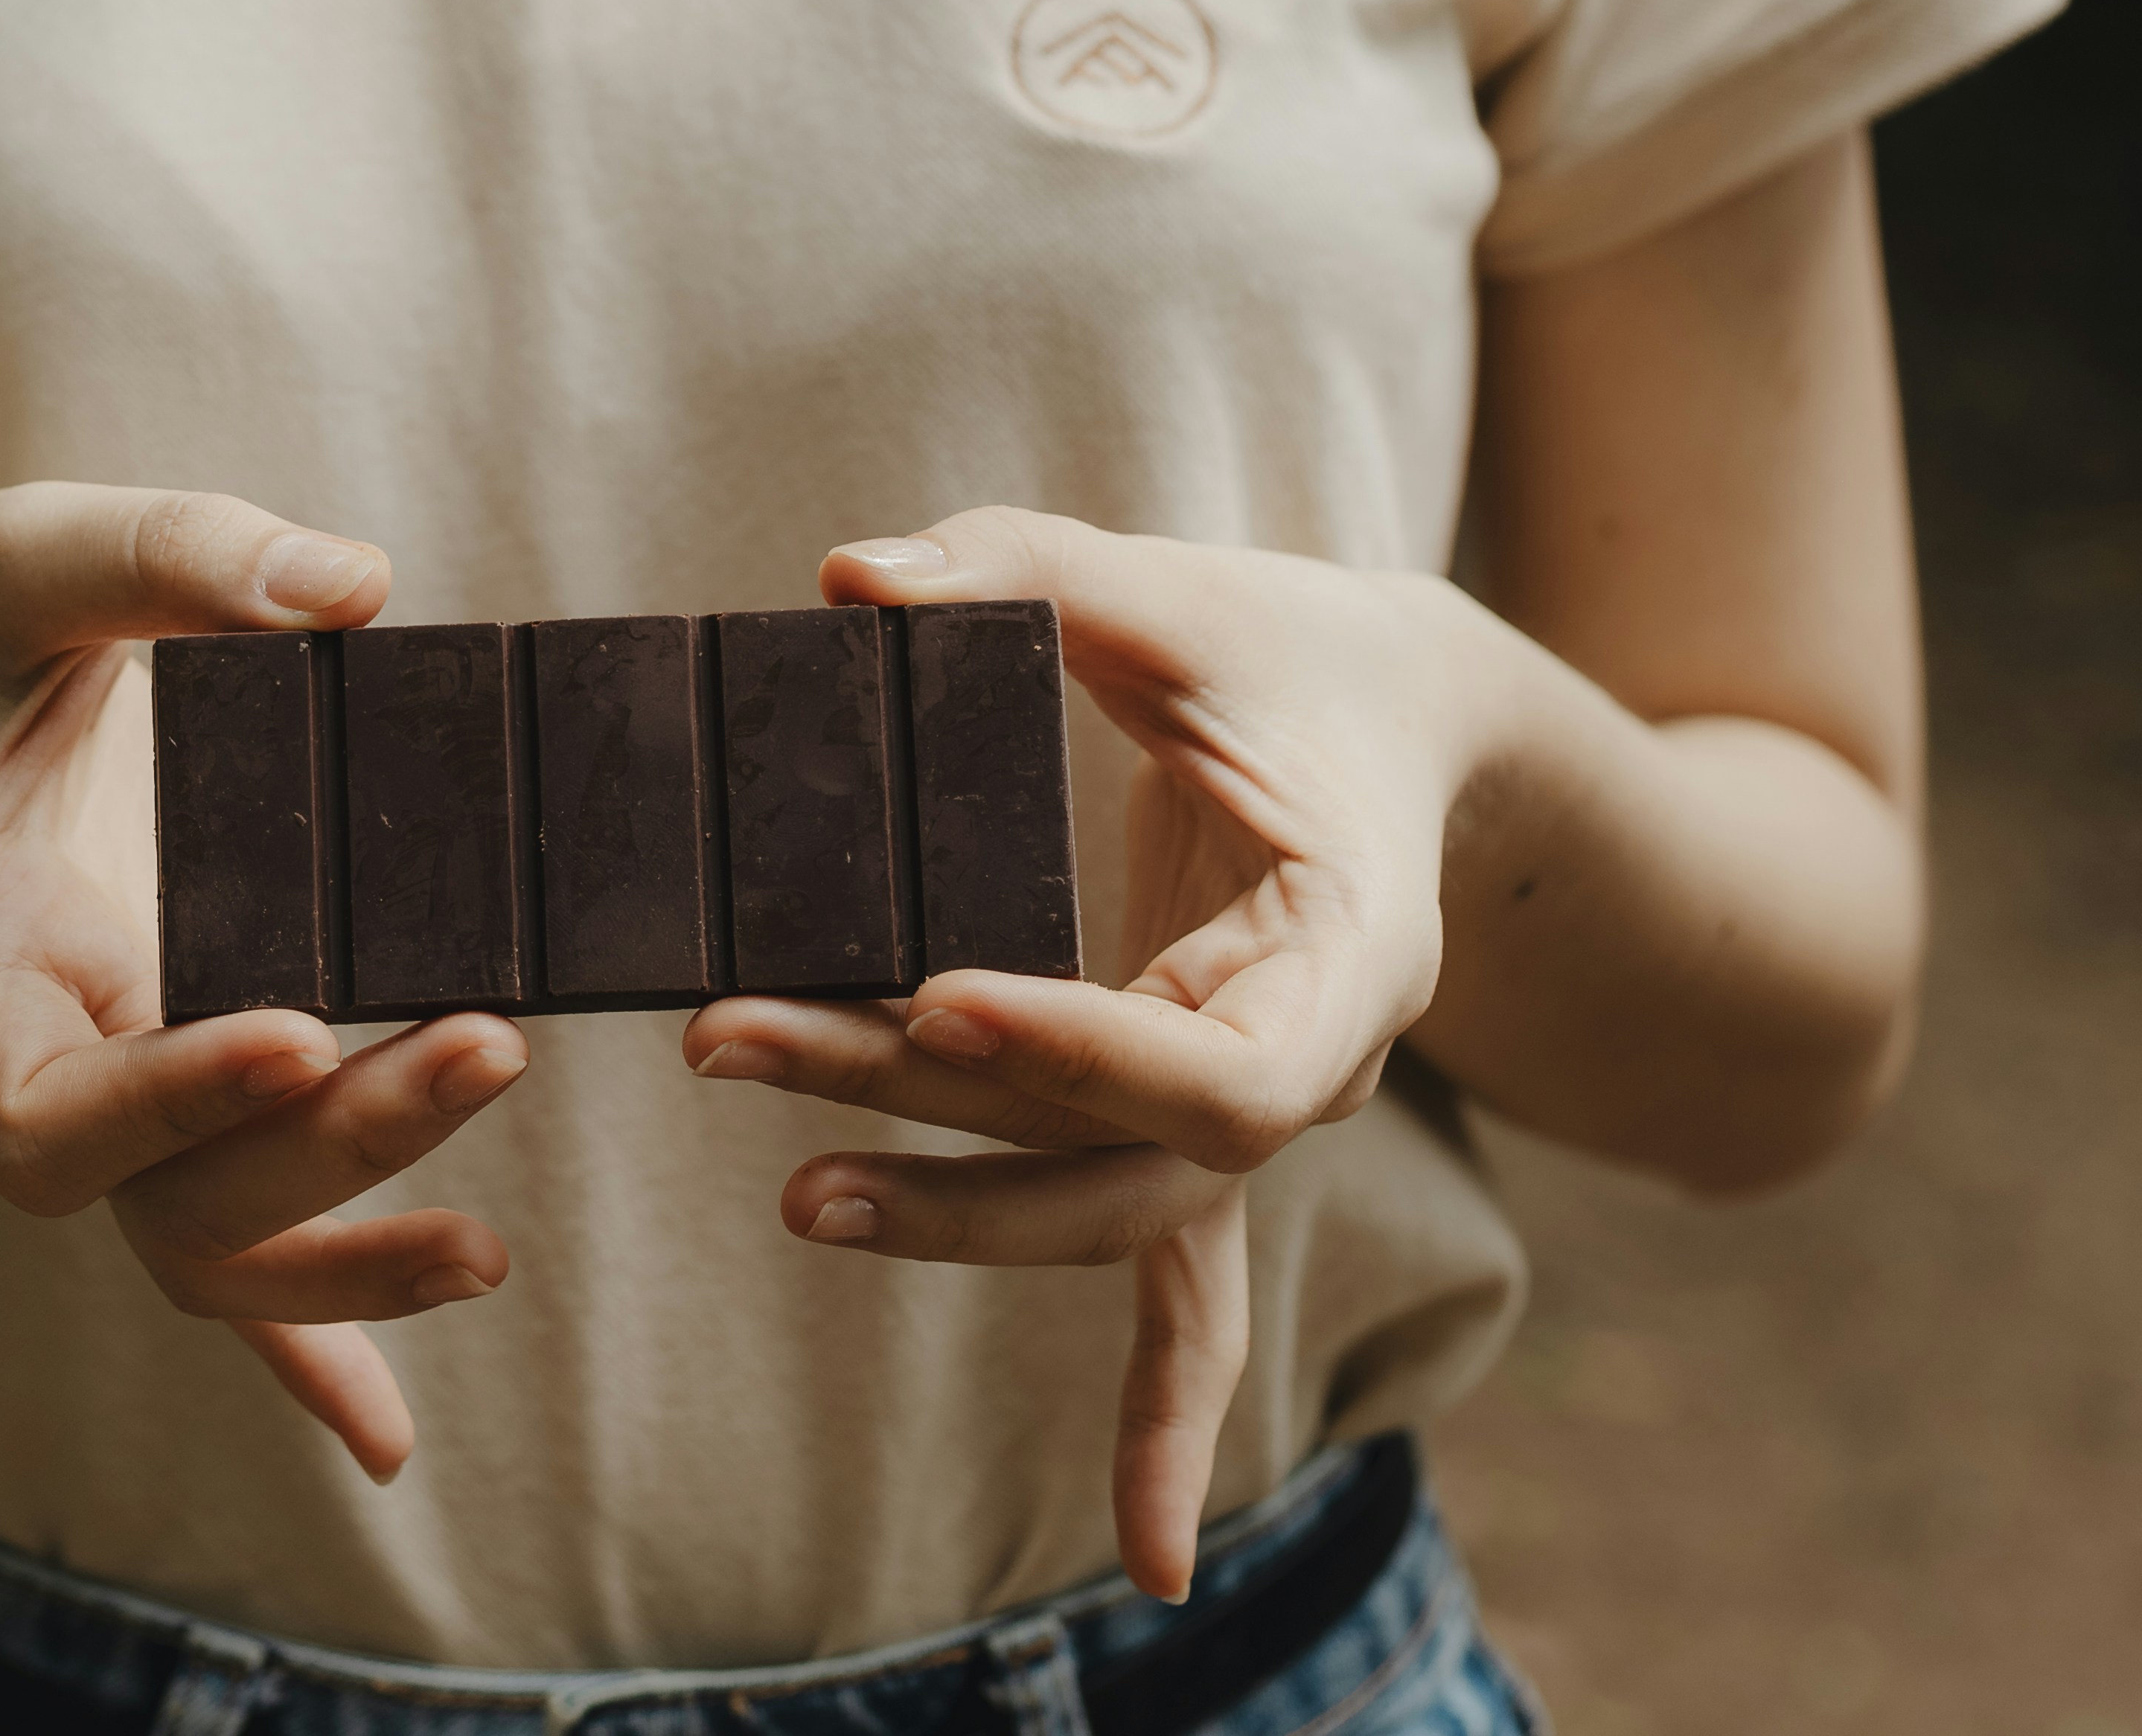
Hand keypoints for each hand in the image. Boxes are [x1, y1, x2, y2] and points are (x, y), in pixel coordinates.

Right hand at [0, 482, 525, 1482]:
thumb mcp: (35, 550)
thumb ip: (171, 556)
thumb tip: (351, 588)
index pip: (43, 1097)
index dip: (162, 1099)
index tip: (298, 1029)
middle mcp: (48, 1043)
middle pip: (162, 1193)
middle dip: (328, 1151)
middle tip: (488, 1042)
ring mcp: (118, 1083)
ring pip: (202, 1253)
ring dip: (342, 1271)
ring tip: (489, 1253)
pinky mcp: (182, 1087)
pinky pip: (228, 1259)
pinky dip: (307, 1360)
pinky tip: (392, 1447)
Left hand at [684, 507, 1491, 1594]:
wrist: (1409, 714)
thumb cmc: (1298, 647)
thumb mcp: (1181, 590)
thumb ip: (1020, 574)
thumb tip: (846, 585)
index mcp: (1345, 953)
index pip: (1216, 1062)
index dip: (1077, 1047)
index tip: (932, 995)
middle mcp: (1309, 1062)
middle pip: (1116, 1147)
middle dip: (923, 1117)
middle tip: (732, 1041)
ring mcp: (1253, 1111)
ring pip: (1104, 1208)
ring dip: (948, 1214)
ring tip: (783, 1195)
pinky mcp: (1194, 1122)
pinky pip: (1186, 1293)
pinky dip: (1165, 1420)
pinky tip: (1154, 1567)